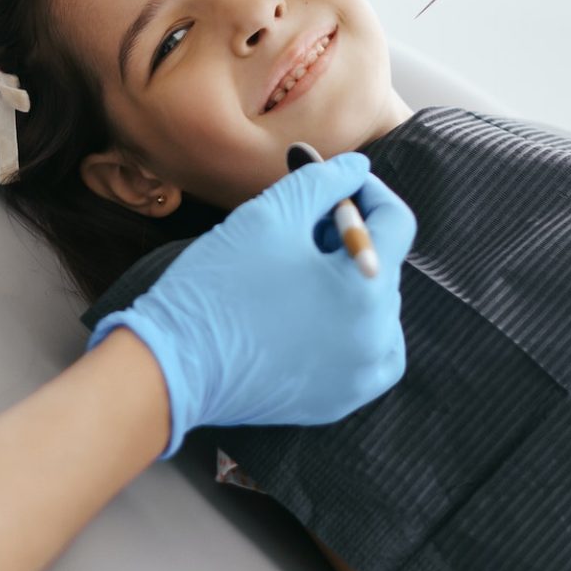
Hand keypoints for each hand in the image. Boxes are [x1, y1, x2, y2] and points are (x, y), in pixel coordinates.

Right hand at [86, 154, 414, 457]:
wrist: (173, 364)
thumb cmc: (220, 284)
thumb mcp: (272, 214)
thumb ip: (323, 182)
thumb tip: (356, 169)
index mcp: (368, 289)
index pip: (397, 222)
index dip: (367, 191)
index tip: (334, 182)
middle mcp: (377, 338)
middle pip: (385, 265)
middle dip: (351, 237)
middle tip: (300, 225)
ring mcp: (359, 377)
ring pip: (377, 309)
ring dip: (350, 281)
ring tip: (298, 270)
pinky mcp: (336, 401)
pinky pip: (365, 353)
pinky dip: (350, 326)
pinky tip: (312, 312)